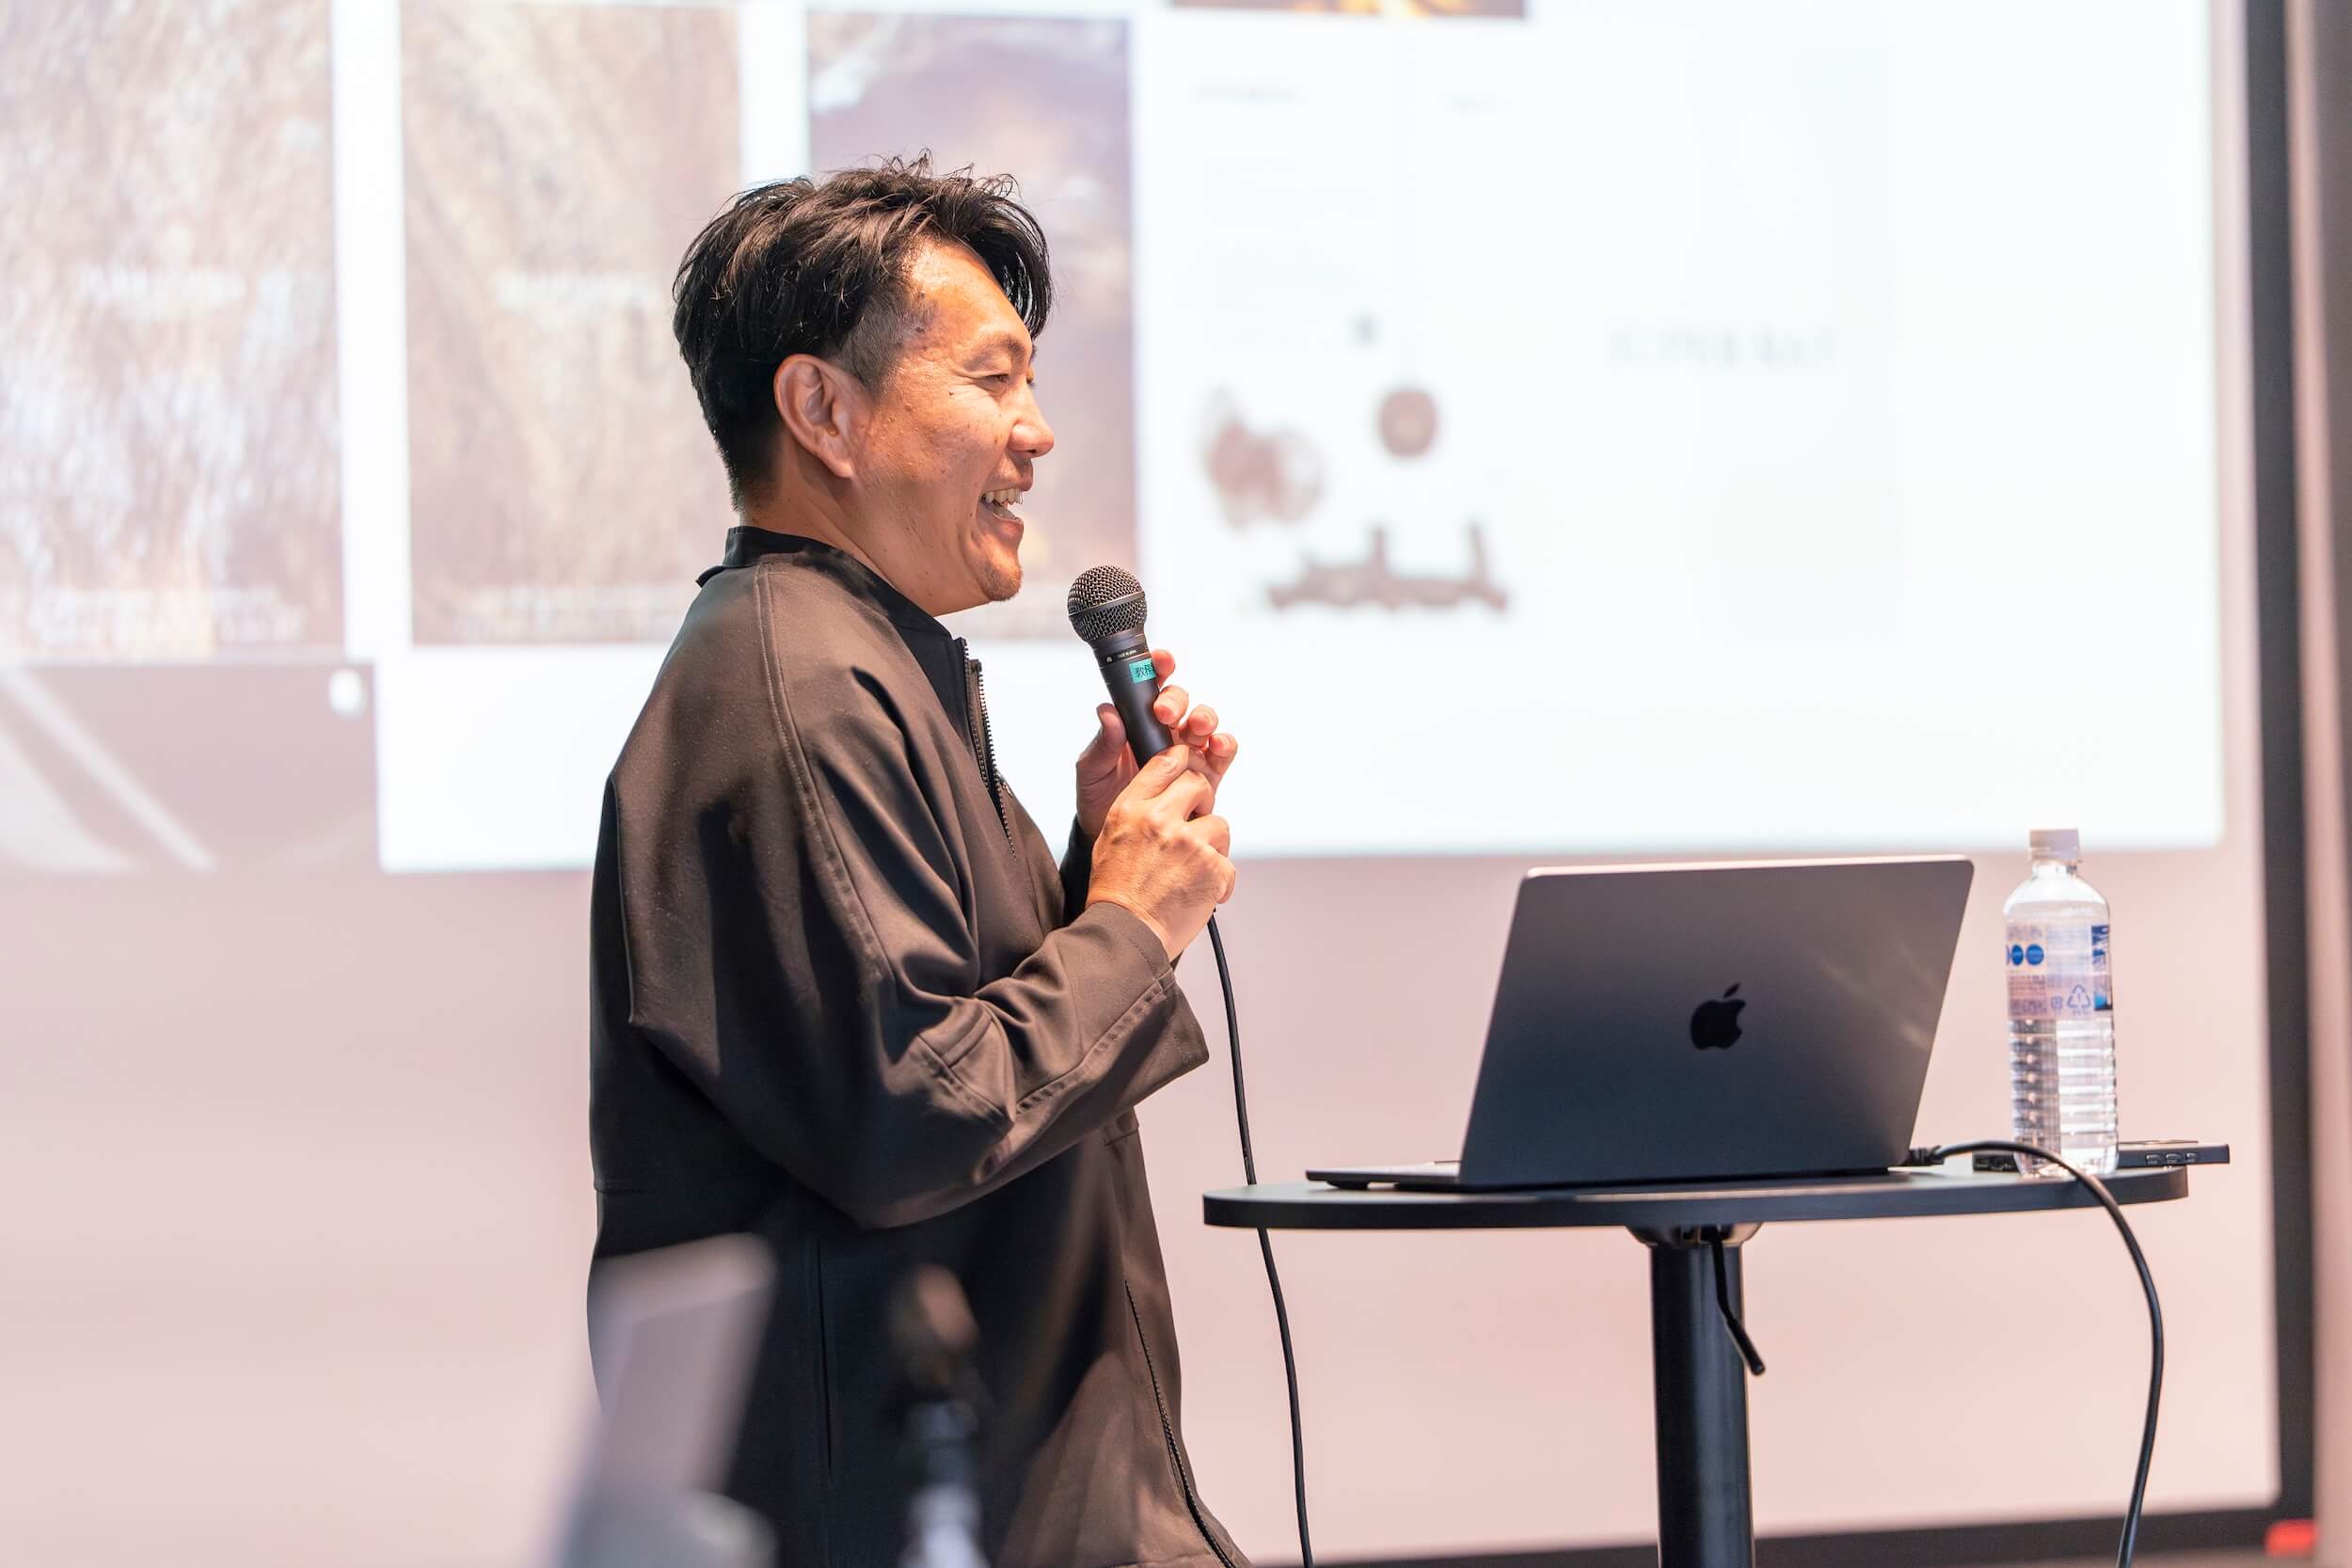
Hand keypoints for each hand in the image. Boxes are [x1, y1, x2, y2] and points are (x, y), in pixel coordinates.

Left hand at [1073, 649, 1238, 838]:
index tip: (1161, 661)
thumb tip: (1107, 712)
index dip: (1158, 667)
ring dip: (1204, 718)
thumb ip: (1102, 744)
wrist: (1114, 838)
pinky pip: (1222, 752)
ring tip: (1195, 728)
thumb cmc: (1099, 799)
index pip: (1149, 687)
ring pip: (1205, 723)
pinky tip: (1215, 746)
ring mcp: (1187, 752)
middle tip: (1164, 713)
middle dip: (1177, 700)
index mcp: (1137, 722)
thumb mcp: (1092, 772)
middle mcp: (1165, 732)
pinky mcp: (1205, 775)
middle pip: (1182, 702)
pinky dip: (1223, 744)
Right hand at [1084, 745, 1235, 960]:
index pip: (1166, 761)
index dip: (1184, 763)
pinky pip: (1228, 863)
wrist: (1126, 932)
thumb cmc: (1116, 891)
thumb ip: (1138, 808)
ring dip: (1212, 846)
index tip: (1188, 773)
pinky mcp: (1212, 868)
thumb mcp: (1112, 836)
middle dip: (1203, 802)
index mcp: (1132, 808)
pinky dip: (1219, 880)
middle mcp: (1160, 819)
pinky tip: (1200, 891)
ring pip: (1219, 825)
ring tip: (1193, 870)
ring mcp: (1189, 843)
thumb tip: (1164, 793)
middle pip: (1199, 784)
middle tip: (1195, 825)